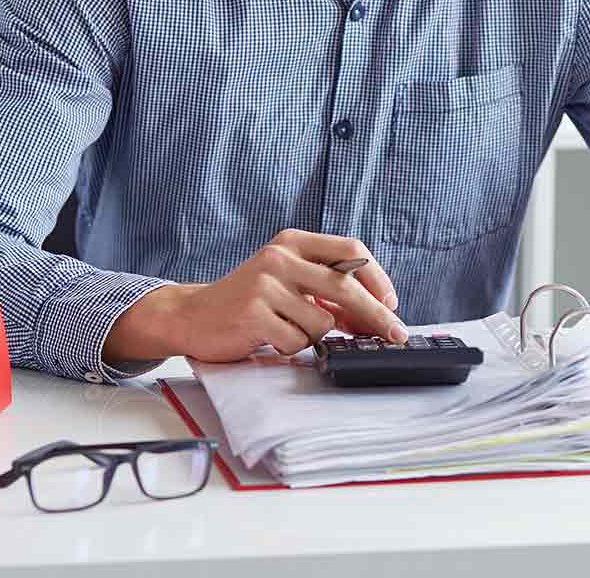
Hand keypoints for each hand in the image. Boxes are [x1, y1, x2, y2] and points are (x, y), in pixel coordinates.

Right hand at [103, 230, 406, 364]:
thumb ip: (325, 290)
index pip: (351, 250)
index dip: (377, 278)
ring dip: (314, 335)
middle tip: (395, 334)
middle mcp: (280, 257)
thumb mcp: (288, 281)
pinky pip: (296, 341)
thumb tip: (373, 313)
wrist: (193, 315)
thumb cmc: (248, 300)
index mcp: (293, 241)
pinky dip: (292, 347)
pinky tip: (271, 336)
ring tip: (288, 327)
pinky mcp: (253, 313)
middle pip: (346, 286)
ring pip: (322, 321)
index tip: (392, 302)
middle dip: (376, 315)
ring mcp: (265, 284)